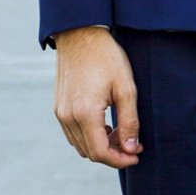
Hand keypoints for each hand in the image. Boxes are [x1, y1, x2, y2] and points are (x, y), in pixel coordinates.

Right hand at [54, 27, 143, 167]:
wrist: (80, 34)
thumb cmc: (106, 57)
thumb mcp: (126, 87)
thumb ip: (129, 121)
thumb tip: (131, 148)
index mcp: (85, 113)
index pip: (100, 152)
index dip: (120, 159)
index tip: (137, 154)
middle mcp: (68, 116)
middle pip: (89, 152)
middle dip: (113, 153)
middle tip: (134, 144)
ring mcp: (60, 112)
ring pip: (80, 145)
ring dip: (100, 146)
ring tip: (121, 133)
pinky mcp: (58, 106)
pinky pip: (72, 133)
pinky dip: (89, 136)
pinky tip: (105, 125)